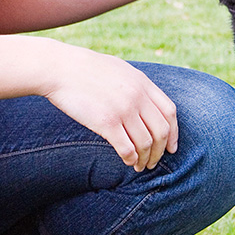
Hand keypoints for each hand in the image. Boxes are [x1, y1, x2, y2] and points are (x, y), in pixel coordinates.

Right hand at [40, 43, 178, 170]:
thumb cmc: (86, 69)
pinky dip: (131, 158)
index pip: (170, 112)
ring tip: (139, 166)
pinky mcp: (106, 122)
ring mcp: (123, 109)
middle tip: (154, 162)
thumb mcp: (119, 69)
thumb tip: (145, 101)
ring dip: (145, 159)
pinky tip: (127, 161)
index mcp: (142, 82)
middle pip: (161, 131)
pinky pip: (127, 148)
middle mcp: (137, 96)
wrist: (60, 68)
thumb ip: (135, 85)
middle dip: (160, 151)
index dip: (174, 133)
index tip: (171, 148)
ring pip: (146, 143)